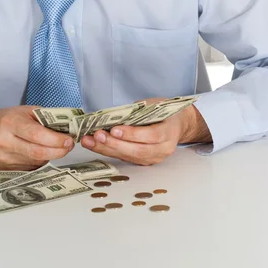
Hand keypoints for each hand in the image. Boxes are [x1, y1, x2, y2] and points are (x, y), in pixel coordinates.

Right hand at [0, 106, 73, 169]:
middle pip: (38, 152)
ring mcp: (3, 158)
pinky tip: (41, 153)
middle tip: (68, 146)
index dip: (56, 139)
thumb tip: (68, 128)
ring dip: (51, 156)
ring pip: (36, 162)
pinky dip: (40, 161)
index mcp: (10, 123)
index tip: (69, 139)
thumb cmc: (7, 118)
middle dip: (58, 151)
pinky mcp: (4, 169)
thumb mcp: (25, 111)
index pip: (37, 135)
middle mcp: (4, 142)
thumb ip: (45, 118)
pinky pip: (29, 168)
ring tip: (57, 147)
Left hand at [80, 97, 209, 165]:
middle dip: (114, 144)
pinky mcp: (144, 162)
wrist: (177, 124)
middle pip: (137, 150)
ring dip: (107, 149)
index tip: (114, 129)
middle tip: (97, 135)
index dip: (132, 134)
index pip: (151, 136)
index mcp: (169, 132)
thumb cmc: (164, 111)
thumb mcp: (154, 105)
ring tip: (90, 141)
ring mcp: (154, 158)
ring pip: (129, 157)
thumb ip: (138, 112)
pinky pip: (126, 158)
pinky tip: (95, 144)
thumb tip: (114, 116)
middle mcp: (163, 149)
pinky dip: (109, 151)